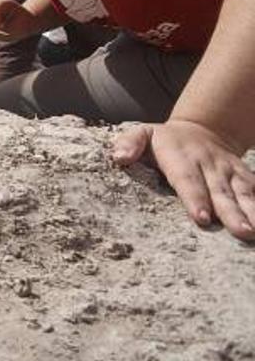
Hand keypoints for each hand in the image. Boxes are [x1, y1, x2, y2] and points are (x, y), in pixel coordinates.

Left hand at [111, 120, 254, 239]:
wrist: (201, 128)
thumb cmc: (163, 140)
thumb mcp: (143, 133)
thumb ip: (129, 143)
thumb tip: (119, 157)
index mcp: (181, 157)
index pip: (188, 180)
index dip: (196, 199)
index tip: (202, 219)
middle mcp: (209, 164)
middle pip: (220, 191)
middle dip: (231, 213)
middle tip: (242, 233)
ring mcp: (229, 170)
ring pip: (243, 192)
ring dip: (252, 212)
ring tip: (254, 232)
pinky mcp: (244, 175)